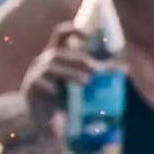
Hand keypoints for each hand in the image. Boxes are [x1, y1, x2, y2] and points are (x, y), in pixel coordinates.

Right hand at [20, 21, 93, 140]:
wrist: (44, 123)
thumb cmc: (64, 101)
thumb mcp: (81, 84)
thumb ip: (97, 74)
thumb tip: (124, 68)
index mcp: (57, 56)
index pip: (61, 34)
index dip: (74, 30)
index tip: (89, 34)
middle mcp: (44, 62)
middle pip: (59, 52)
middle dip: (79, 59)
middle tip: (96, 69)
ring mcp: (35, 74)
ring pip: (51, 66)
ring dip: (71, 72)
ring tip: (86, 82)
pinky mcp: (30, 89)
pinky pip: (40, 83)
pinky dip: (51, 86)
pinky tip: (59, 93)